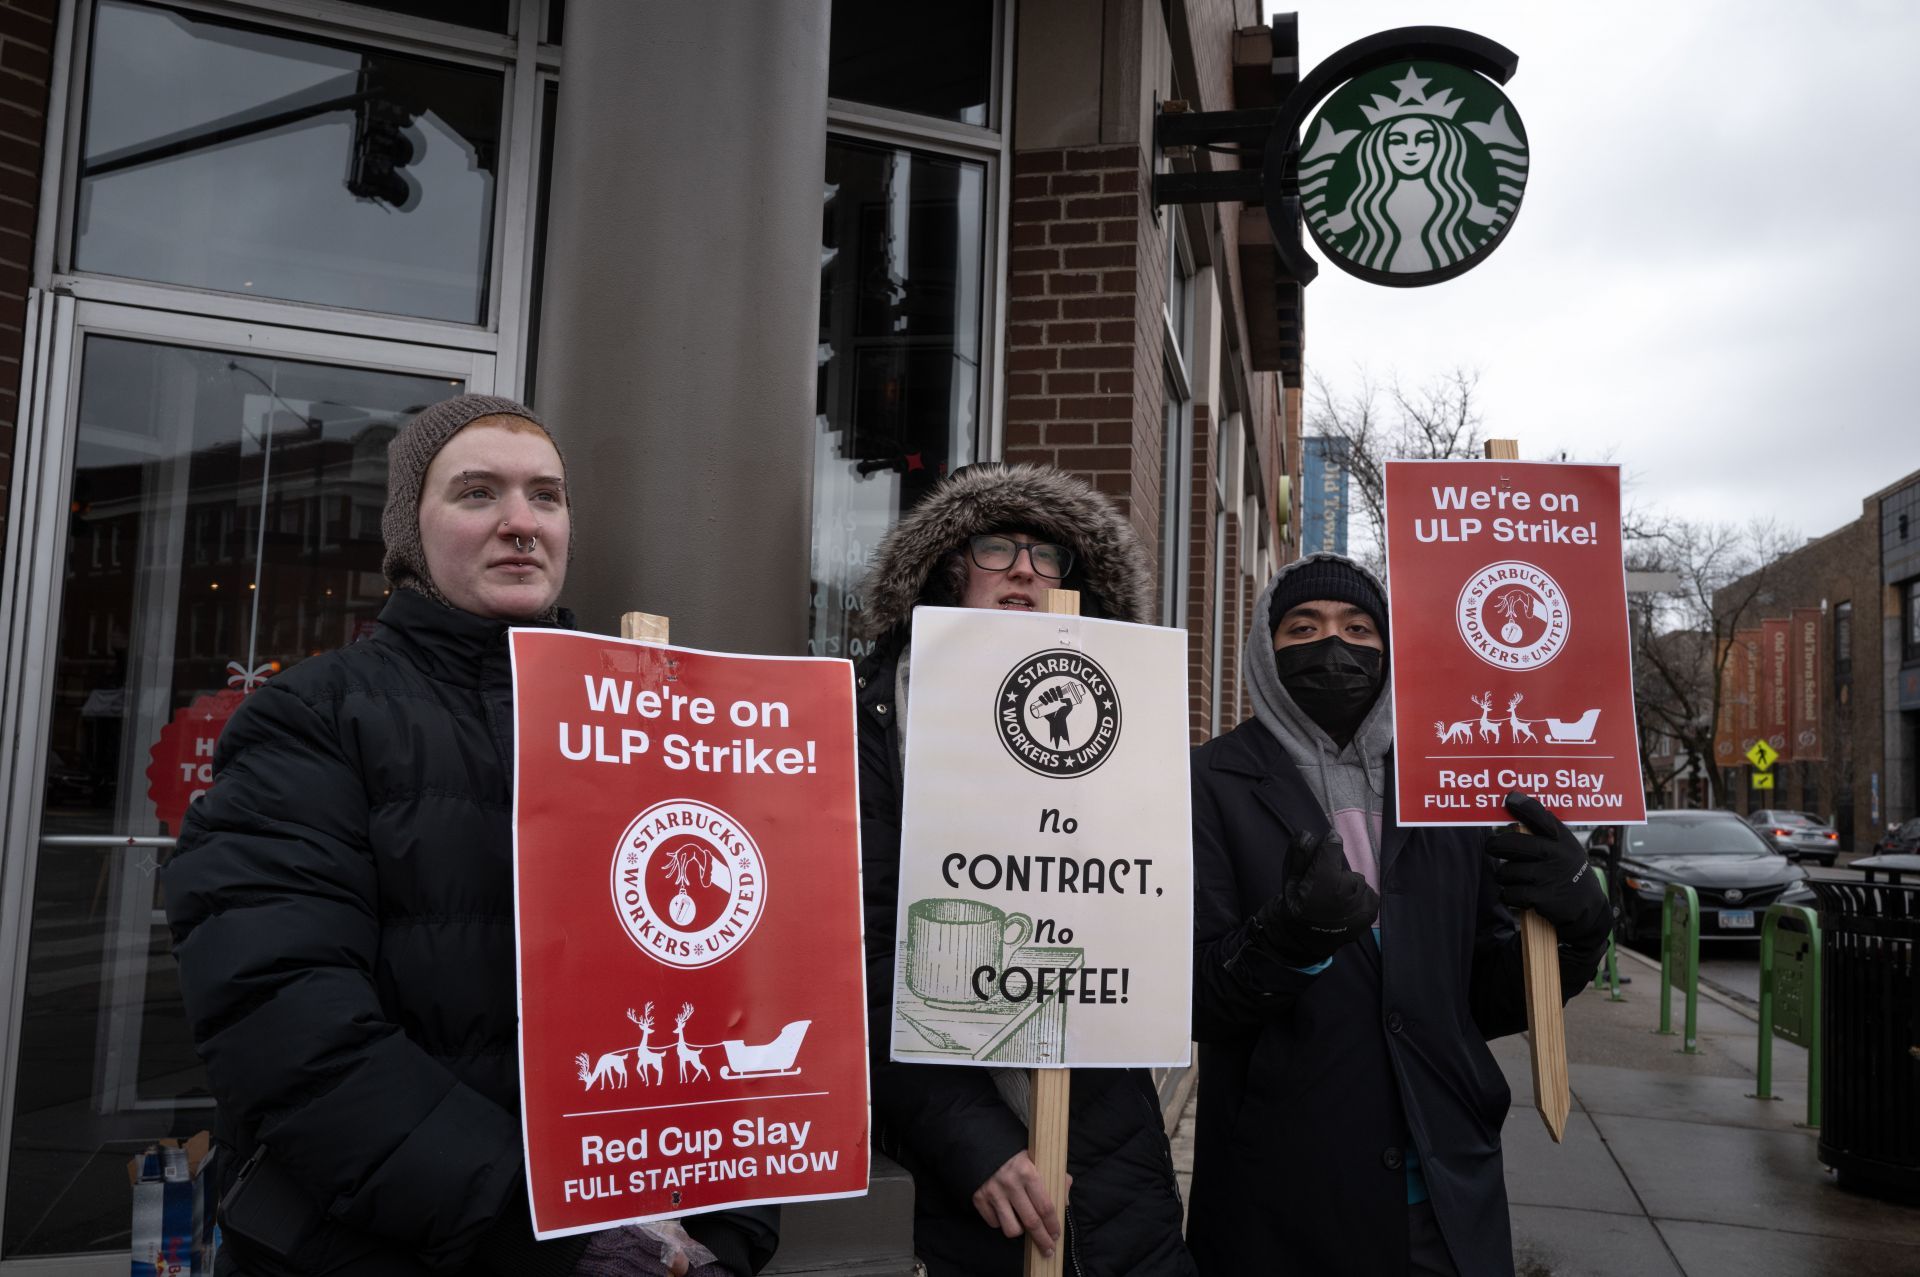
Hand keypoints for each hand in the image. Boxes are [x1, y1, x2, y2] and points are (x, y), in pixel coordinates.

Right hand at [972, 1150, 1060, 1256]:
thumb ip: (1054, 1177)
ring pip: (1011, 1229)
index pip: (1045, 1207)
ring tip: (1022, 1225)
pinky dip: (1001, 1222)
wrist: (981, 1143)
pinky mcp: (978, 1198)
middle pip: (1031, 1222)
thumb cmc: (1013, 1154)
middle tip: (1048, 1250)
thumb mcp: (1036, 1158)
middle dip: (1042, 1240)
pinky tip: (1004, 1213)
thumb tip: (1064, 1201)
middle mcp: (1010, 1183)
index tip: (1056, 1235)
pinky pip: (994, 1223)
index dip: (1053, 1225)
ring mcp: (993, 1192)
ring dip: (1020, 1232)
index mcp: (1028, 1172)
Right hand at [1252, 829, 1378, 967]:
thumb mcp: (1289, 879)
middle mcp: (1346, 891)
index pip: (1333, 845)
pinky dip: (1358, 898)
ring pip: (1357, 881)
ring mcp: (1360, 903)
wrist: (1303, 941)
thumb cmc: (1294, 907)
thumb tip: (1307, 834)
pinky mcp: (1370, 913)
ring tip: (1333, 901)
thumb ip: (1300, 855)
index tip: (1327, 841)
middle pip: (1346, 867)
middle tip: (1323, 887)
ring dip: (1348, 886)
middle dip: (1336, 872)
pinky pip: (1367, 894)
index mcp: (1323, 880)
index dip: (1328, 842)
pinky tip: (1344, 908)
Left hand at [1486, 792, 1608, 938]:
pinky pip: (1511, 893)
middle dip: (1496, 846)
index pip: (1541, 817)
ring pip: (1507, 871)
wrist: (1589, 911)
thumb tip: (1515, 803)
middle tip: (1492, 847)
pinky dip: (1510, 896)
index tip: (1509, 799)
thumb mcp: (1566, 849)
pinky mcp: (1543, 897)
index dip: (1523, 807)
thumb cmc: (1568, 873)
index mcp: (1562, 840)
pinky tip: (1519, 896)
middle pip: (1511, 844)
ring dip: (1506, 877)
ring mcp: (1550, 876)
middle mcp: (1557, 855)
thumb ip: (1546, 832)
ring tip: (1517, 879)